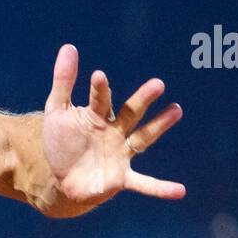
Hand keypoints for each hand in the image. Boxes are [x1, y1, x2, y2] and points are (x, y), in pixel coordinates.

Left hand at [41, 44, 184, 207]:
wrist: (60, 179)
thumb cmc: (61, 143)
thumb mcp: (57, 111)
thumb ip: (63, 81)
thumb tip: (69, 46)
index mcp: (97, 116)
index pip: (101, 99)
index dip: (99, 89)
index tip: (98, 76)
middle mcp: (114, 132)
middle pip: (130, 113)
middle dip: (142, 100)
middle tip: (158, 84)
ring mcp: (120, 155)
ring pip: (143, 138)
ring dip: (159, 126)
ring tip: (177, 110)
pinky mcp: (121, 179)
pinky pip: (145, 183)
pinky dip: (161, 188)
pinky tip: (180, 191)